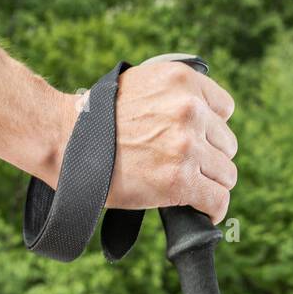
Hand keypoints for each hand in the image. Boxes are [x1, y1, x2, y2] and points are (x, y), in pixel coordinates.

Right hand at [101, 61, 237, 222]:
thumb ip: (173, 97)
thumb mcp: (141, 85)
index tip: (197, 144)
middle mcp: (190, 110)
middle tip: (185, 169)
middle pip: (226, 145)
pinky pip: (217, 200)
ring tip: (190, 191)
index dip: (211, 131)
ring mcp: (187, 146)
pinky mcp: (180, 181)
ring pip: (226, 175)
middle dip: (209, 159)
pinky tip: (203, 212)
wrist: (66, 139)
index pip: (225, 110)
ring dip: (210, 185)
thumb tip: (198, 120)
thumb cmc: (95, 118)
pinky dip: (212, 210)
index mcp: (183, 81)